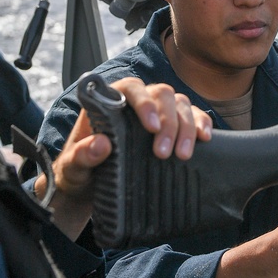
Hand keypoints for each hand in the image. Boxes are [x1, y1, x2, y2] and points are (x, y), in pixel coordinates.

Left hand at [37, 78, 211, 238]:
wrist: (89, 189)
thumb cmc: (77, 172)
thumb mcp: (72, 168)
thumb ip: (81, 156)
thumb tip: (101, 144)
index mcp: (109, 102)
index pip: (130, 88)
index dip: (144, 102)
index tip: (151, 128)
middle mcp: (135, 102)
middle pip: (161, 95)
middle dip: (168, 121)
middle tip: (164, 153)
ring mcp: (156, 113)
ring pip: (179, 104)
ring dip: (186, 127)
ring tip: (183, 155)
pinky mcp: (172, 127)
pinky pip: (192, 116)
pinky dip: (201, 124)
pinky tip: (205, 138)